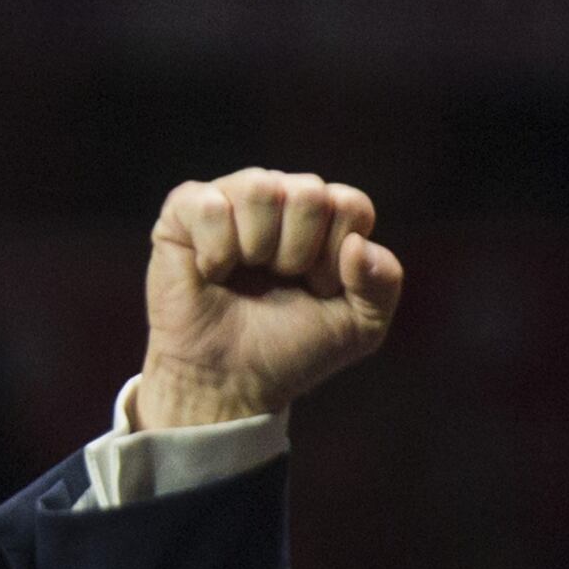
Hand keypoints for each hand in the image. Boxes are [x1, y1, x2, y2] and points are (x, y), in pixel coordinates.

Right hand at [136, 168, 402, 428]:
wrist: (231, 380)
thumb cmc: (293, 348)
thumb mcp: (360, 327)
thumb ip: (384, 283)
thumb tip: (357, 244)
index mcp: (325, 218)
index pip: (350, 204)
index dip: (336, 255)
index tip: (320, 288)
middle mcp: (281, 197)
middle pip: (308, 192)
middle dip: (298, 252)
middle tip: (280, 281)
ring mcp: (233, 198)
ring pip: (260, 188)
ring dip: (258, 248)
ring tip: (246, 274)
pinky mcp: (185, 209)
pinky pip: (211, 206)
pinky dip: (216, 251)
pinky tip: (212, 272)